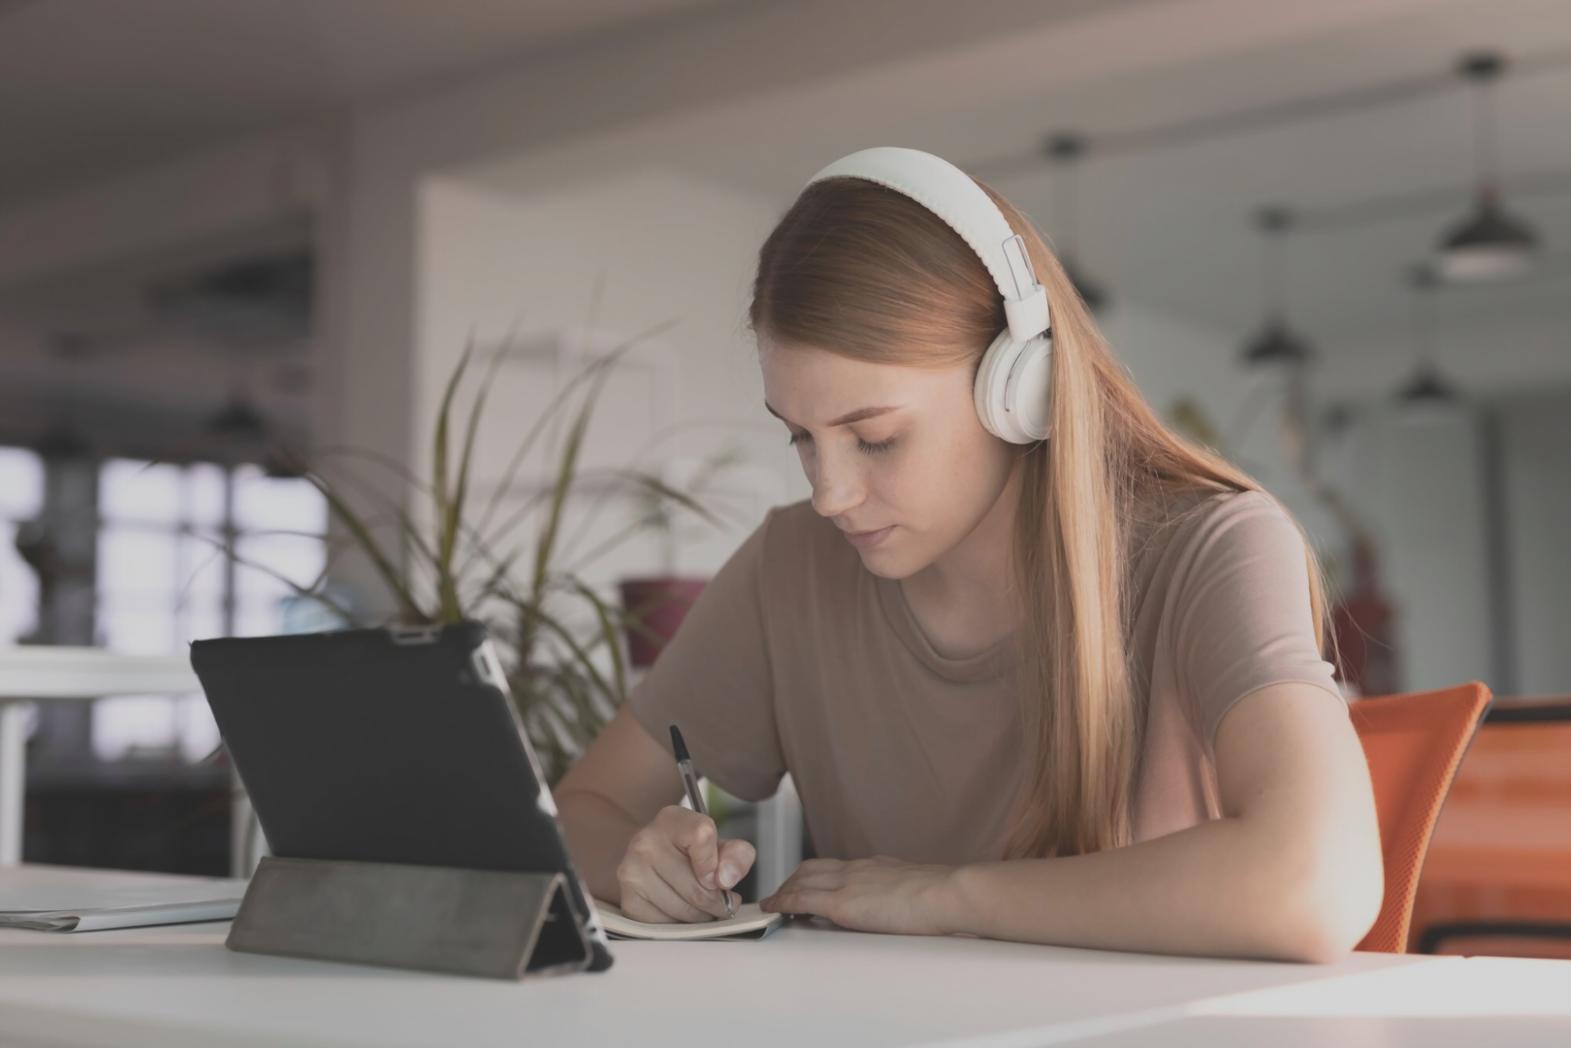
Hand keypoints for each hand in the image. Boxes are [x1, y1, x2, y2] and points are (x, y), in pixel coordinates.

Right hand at [614, 804, 754, 922]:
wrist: (655, 863)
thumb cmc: (692, 855)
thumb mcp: (721, 846)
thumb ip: (738, 855)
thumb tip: (726, 879)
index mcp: (672, 820)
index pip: (702, 836)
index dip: (716, 863)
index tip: (718, 877)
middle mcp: (645, 842)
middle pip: (696, 888)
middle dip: (716, 902)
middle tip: (721, 903)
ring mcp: (632, 872)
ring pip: (683, 910)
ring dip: (700, 916)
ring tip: (701, 907)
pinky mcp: (628, 901)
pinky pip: (667, 925)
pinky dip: (680, 925)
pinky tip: (681, 911)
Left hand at [759, 855, 957, 935]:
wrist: (947, 893)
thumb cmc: (943, 897)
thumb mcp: (918, 889)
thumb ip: (903, 894)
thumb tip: (907, 906)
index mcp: (876, 866)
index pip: (837, 866)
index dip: (816, 874)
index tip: (808, 883)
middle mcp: (857, 869)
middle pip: (813, 868)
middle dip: (794, 880)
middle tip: (782, 893)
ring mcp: (847, 883)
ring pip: (802, 879)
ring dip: (784, 889)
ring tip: (774, 903)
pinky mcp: (841, 903)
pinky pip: (801, 898)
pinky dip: (782, 901)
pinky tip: (772, 908)